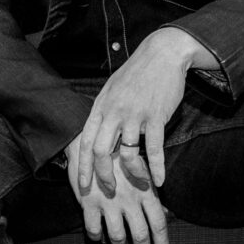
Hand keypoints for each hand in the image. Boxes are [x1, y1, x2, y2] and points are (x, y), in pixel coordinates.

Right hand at [65, 136, 171, 243]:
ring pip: (118, 236)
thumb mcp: (141, 173)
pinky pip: (93, 229)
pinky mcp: (89, 203)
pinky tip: (98, 236)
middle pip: (141, 234)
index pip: (159, 224)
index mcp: (145, 192)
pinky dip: (96, 237)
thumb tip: (166, 216)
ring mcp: (109, 202)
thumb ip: (153, 197)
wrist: (90, 143)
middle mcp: (129, 199)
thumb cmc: (119, 159)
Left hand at [69, 27, 202, 195]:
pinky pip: (154, 149)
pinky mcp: (156, 116)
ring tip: (141, 183)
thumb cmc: (137, 73)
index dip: (83, 166)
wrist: (161, 54)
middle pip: (102, 152)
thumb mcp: (112, 89)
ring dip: (134, 174)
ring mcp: (135, 114)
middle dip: (104, 176)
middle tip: (111, 189)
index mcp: (101, 107)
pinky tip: (160, 180)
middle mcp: (114, 112)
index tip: (82, 185)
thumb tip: (97, 133)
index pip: (86, 142)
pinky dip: (157, 168)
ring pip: (128, 154)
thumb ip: (104, 111)